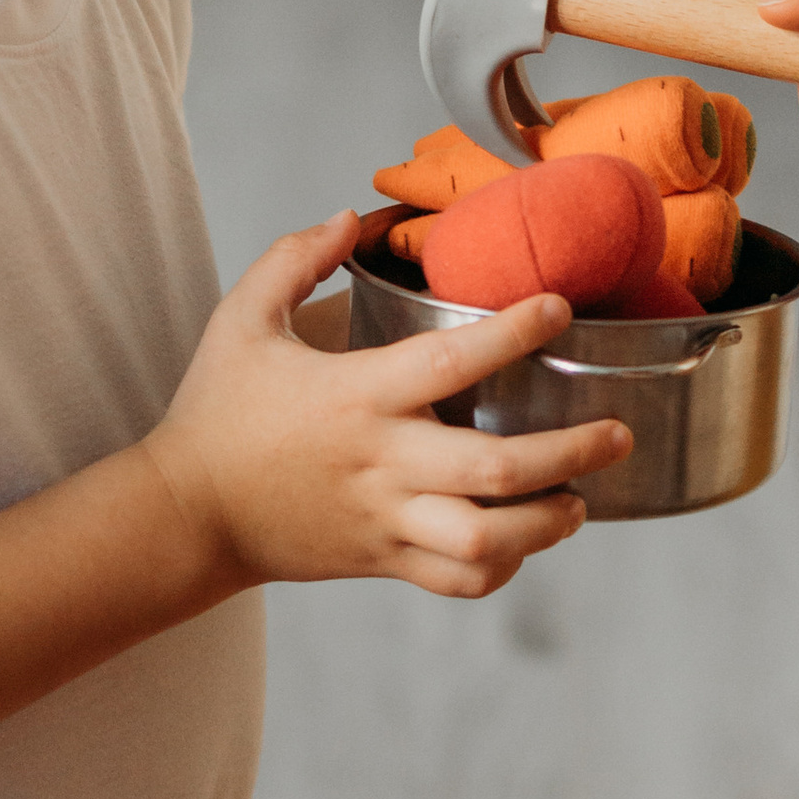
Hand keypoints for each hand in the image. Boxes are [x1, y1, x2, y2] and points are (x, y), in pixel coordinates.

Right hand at [143, 213, 629, 601]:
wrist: (184, 515)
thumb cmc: (217, 413)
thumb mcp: (240, 320)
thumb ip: (293, 259)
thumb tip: (350, 218)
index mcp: (356, 397)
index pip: (450, 362)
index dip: (513, 333)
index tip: (558, 308)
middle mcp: (381, 462)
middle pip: (496, 468)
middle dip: (571, 452)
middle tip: (614, 432)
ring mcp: (385, 519)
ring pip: (485, 539)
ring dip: (547, 523)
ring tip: (581, 500)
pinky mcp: (381, 560)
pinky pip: (457, 580)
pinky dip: (501, 566)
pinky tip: (522, 540)